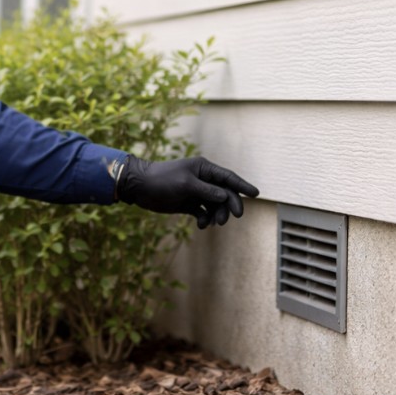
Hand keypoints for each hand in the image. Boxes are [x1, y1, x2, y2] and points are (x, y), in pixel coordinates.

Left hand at [117, 155, 259, 228]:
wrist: (140, 187)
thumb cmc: (162, 180)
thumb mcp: (186, 184)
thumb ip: (207, 191)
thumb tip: (225, 196)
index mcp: (204, 169)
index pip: (228, 177)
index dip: (242, 185)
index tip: (256, 194)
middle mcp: (203, 180)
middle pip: (224, 193)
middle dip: (229, 205)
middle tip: (230, 218)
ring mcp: (196, 192)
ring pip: (215, 205)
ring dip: (217, 215)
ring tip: (213, 223)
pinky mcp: (188, 203)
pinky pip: (204, 212)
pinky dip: (206, 219)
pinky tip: (202, 225)